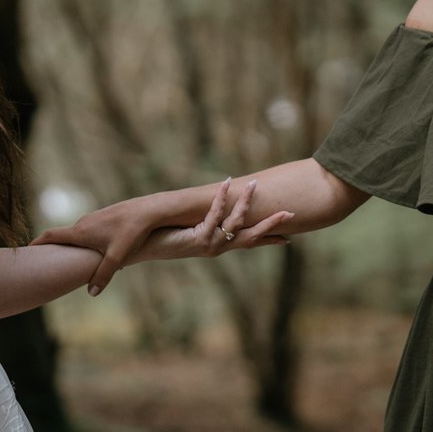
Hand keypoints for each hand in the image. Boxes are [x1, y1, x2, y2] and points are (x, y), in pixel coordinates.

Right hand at [32, 195, 166, 295]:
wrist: (149, 211)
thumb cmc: (132, 233)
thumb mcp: (117, 257)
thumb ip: (102, 275)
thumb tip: (91, 293)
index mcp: (80, 232)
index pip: (51, 236)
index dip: (36, 243)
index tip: (25, 250)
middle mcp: (83, 223)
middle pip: (62, 236)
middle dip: (53, 248)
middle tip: (44, 261)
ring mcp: (94, 218)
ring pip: (77, 234)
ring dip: (71, 246)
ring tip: (70, 260)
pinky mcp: (105, 217)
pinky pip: (89, 231)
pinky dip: (85, 241)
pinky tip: (98, 252)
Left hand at [133, 178, 293, 265]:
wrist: (142, 244)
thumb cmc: (161, 234)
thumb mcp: (187, 226)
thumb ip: (202, 220)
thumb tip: (213, 205)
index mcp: (217, 245)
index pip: (248, 243)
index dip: (268, 240)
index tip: (288, 240)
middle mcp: (217, 247)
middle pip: (252, 237)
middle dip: (271, 225)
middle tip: (290, 213)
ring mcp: (209, 245)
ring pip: (236, 224)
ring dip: (245, 202)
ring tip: (254, 184)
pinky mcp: (199, 240)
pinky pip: (215, 216)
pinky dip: (221, 198)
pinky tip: (226, 183)